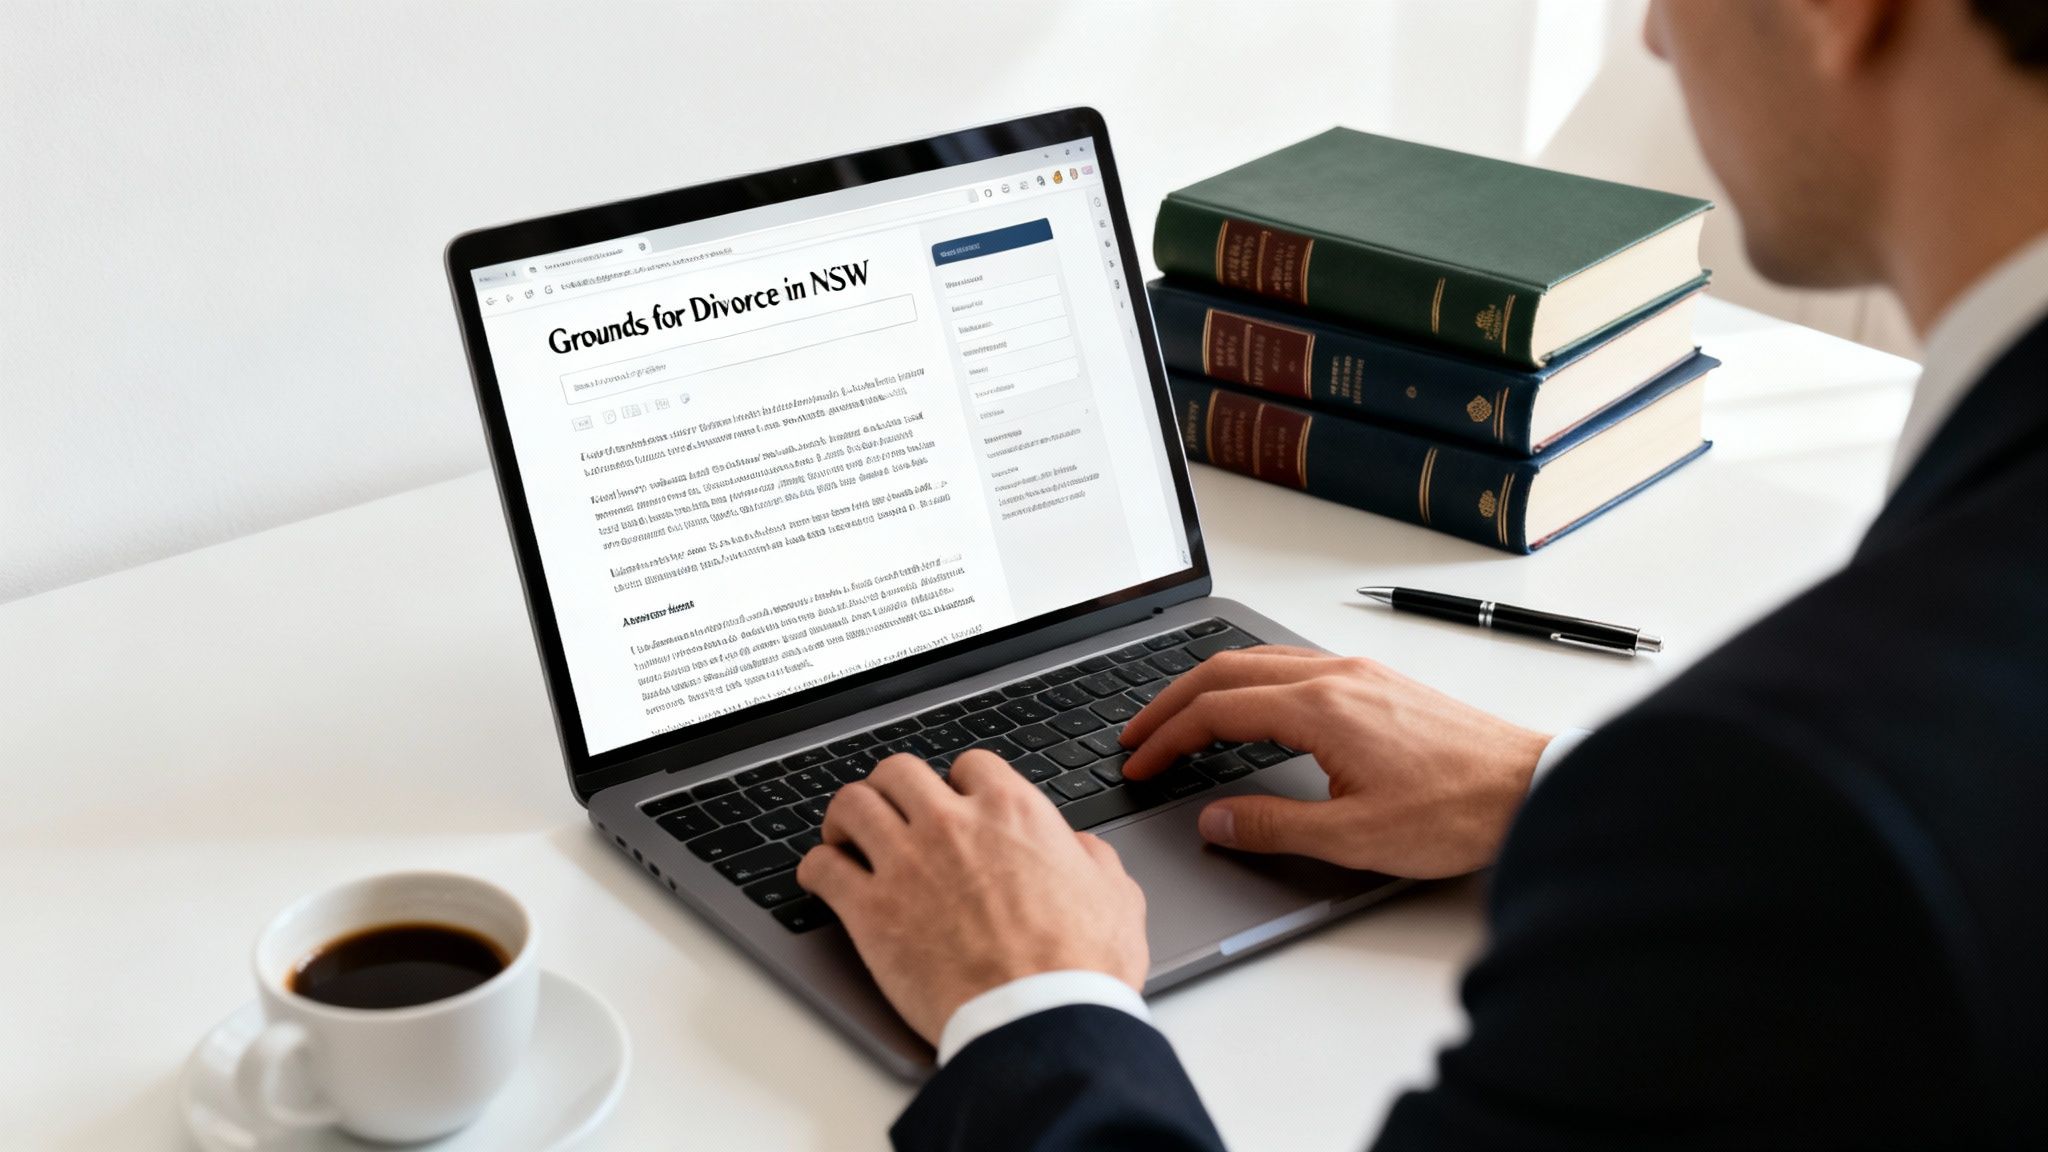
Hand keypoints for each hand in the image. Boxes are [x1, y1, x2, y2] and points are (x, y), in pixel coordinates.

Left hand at [796, 750, 1148, 1044]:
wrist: (1040, 1019)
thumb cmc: (1081, 968)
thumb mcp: (1116, 897)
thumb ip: (1092, 859)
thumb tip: (1079, 848)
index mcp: (1012, 812)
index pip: (969, 764)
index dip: (959, 783)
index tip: (954, 802)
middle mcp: (953, 824)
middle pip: (897, 771)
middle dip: (892, 788)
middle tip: (892, 811)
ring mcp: (906, 863)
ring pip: (852, 805)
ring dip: (846, 818)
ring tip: (847, 835)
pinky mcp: (871, 911)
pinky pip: (821, 867)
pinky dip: (817, 869)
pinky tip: (823, 879)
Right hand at [1120, 646, 1547, 877]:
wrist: (1532, 789)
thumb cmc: (1457, 811)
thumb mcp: (1354, 838)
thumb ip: (1273, 827)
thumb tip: (1215, 820)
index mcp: (1320, 707)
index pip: (1216, 710)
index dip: (1167, 738)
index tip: (1139, 762)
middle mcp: (1336, 676)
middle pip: (1226, 670)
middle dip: (1171, 702)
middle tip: (1137, 735)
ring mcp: (1360, 673)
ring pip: (1260, 659)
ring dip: (1210, 686)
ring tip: (1180, 718)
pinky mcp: (1380, 682)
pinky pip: (1293, 663)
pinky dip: (1251, 680)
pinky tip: (1251, 705)